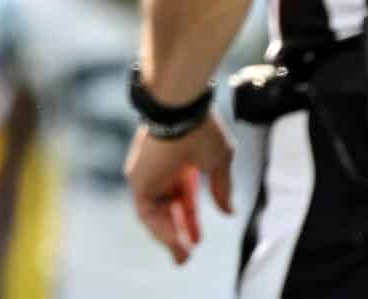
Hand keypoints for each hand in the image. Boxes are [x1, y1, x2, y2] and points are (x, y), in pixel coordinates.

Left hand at [124, 115, 235, 265]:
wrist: (180, 111)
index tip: (198, 240)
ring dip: (167, 237)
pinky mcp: (138, 179)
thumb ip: (222, 188)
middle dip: (177, 233)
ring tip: (182, 256)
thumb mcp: (219, 162)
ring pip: (155, 214)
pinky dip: (159, 228)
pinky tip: (175, 242)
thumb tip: (229, 212)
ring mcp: (148, 175)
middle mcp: (162, 171)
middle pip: (168, 209)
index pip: (183, 199)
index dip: (190, 220)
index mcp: (181, 165)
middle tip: (186, 256)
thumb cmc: (201, 129)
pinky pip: (146, 212)